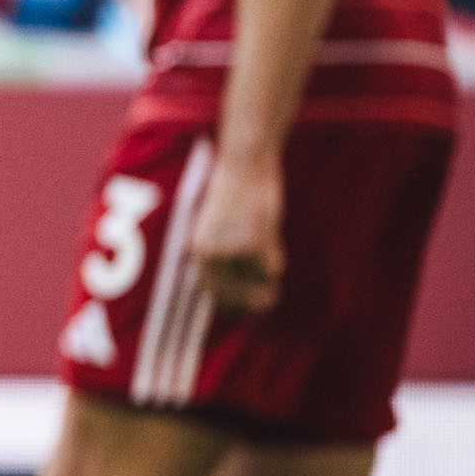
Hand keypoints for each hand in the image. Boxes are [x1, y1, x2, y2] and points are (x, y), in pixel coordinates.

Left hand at [188, 150, 285, 314]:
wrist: (244, 165)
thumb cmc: (230, 190)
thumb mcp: (210, 223)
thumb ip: (214, 250)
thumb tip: (220, 282)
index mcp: (197, 249)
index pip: (212, 291)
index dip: (229, 304)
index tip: (242, 310)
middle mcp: (213, 254)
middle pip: (235, 295)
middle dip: (251, 302)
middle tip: (266, 301)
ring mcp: (235, 250)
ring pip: (258, 282)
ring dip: (266, 284)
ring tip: (271, 282)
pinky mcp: (257, 243)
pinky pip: (273, 267)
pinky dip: (277, 261)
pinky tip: (274, 248)